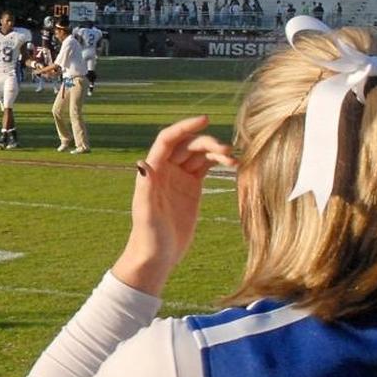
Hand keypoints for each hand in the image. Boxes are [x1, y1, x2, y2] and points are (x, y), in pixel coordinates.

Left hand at [112, 115, 234, 295]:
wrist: (157, 256)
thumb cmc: (147, 236)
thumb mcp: (145, 213)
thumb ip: (144, 189)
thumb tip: (143, 163)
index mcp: (154, 170)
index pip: (168, 139)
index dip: (185, 127)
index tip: (205, 119)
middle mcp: (166, 169)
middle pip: (188, 145)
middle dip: (207, 143)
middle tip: (227, 151)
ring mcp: (180, 177)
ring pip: (199, 154)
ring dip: (216, 152)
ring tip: (233, 159)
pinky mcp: (192, 188)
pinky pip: (206, 167)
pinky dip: (219, 162)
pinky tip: (233, 165)